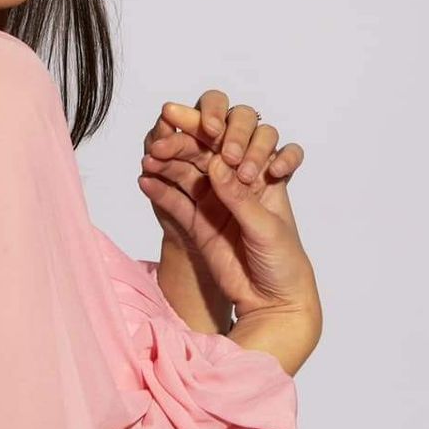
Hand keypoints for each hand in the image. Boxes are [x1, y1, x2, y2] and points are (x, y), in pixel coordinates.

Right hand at [137, 89, 317, 317]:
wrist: (273, 301)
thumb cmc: (283, 260)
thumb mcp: (265, 227)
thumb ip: (239, 197)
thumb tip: (215, 163)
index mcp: (262, 172)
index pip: (237, 140)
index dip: (220, 127)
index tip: (210, 131)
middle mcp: (236, 181)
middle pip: (205, 152)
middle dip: (184, 143)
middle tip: (162, 142)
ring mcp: (215, 201)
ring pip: (186, 174)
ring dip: (167, 164)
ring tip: (148, 159)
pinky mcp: (197, 222)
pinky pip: (176, 202)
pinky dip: (160, 192)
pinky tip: (145, 181)